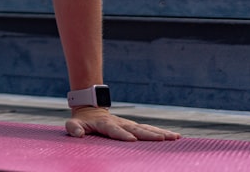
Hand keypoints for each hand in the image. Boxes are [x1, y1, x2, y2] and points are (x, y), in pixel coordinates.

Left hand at [66, 106, 180, 141]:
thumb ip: (74, 128)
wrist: (91, 108)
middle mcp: (120, 123)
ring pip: (146, 128)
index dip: (122, 135)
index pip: (115, 130)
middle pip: (136, 129)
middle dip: (149, 134)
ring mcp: (129, 124)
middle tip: (162, 139)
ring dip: (160, 133)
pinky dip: (162, 133)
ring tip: (175, 137)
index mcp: (106, 124)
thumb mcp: (74, 123)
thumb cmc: (83, 121)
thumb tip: (78, 134)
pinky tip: (175, 137)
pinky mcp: (134, 127)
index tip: (132, 140)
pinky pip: (150, 130)